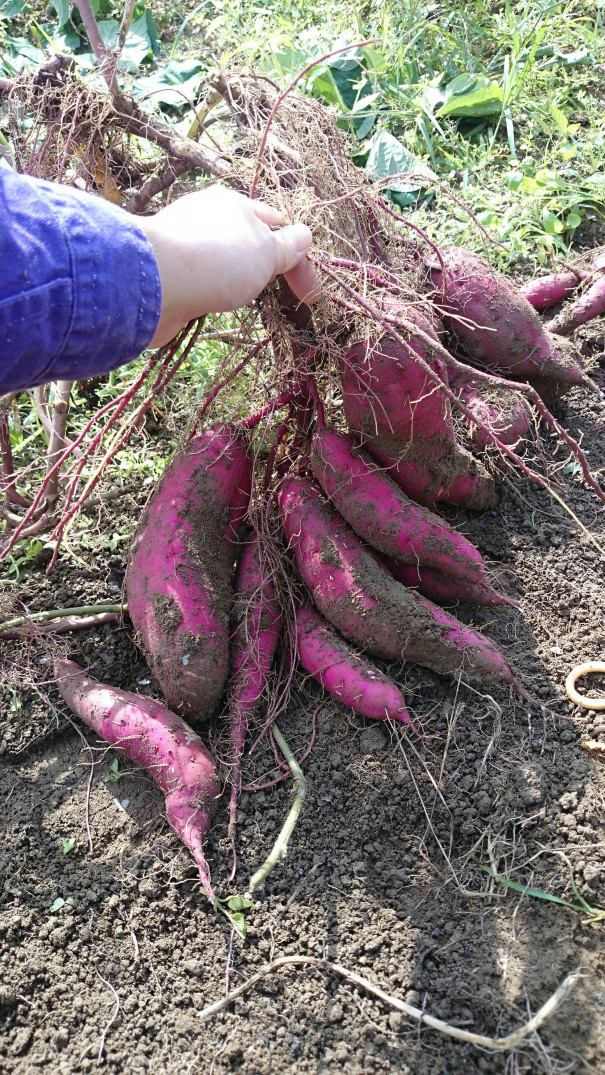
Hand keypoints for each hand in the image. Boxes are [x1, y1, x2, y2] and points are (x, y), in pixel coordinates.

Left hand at [138, 186, 319, 347]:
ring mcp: (186, 249)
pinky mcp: (170, 276)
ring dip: (240, 284)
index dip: (297, 258)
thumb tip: (305, 235)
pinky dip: (215, 296)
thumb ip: (286, 247)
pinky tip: (219, 309)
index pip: (277, 225)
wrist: (152, 284)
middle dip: (268, 269)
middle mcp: (208, 222)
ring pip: (224, 266)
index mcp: (234, 206)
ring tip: (252, 304)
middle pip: (249, 244)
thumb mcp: (265, 252)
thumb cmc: (217, 261)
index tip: (311, 295)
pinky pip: (202, 285)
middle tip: (286, 301)